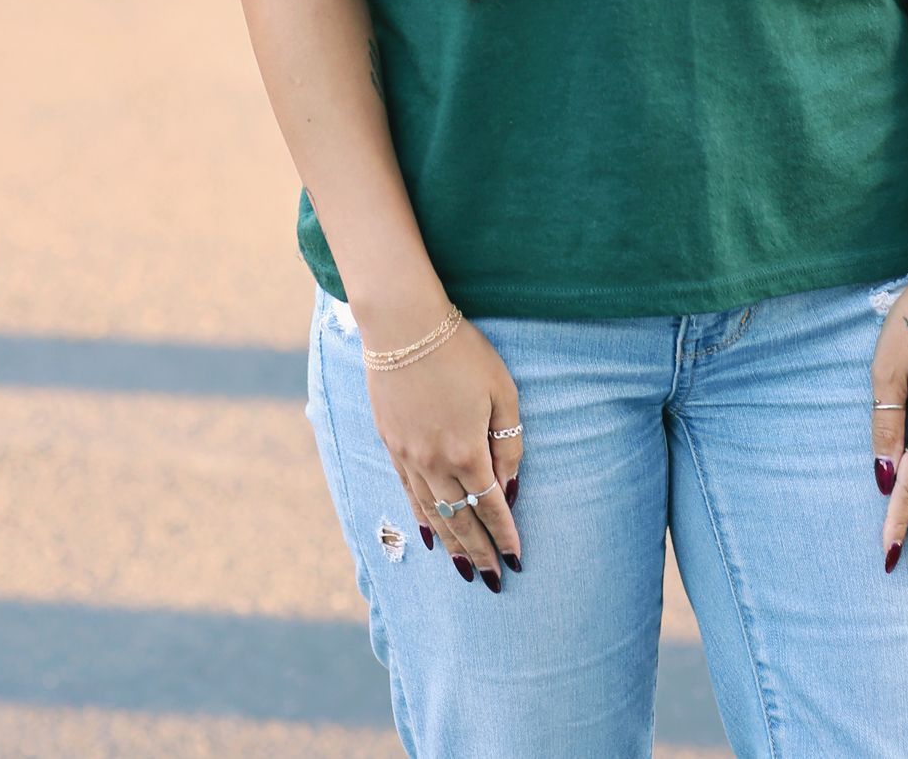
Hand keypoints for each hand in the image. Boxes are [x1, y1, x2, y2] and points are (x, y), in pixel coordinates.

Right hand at [362, 318, 523, 590]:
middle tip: (493, 581)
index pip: (490, 506)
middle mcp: (435, 463)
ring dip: (450, 545)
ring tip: (465, 570)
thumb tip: (508, 487)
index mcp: (467, 451)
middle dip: (479, 552)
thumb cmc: (461, 352)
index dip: (505, 535)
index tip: (517, 559)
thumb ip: (508, 443)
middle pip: (460, 520)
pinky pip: (409, 494)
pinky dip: (421, 519)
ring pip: (432, 514)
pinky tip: (429, 535)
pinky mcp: (390, 444)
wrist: (404, 326)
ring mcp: (408, 456)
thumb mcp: (501, 391)